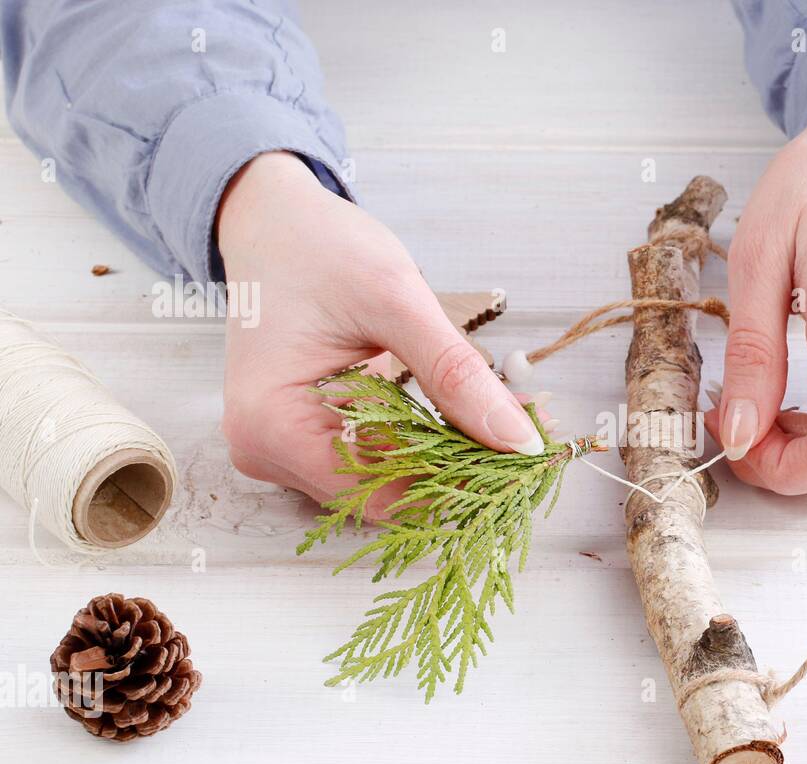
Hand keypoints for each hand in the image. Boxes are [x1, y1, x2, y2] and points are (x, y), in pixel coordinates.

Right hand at [216, 152, 542, 516]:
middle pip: (387, 492)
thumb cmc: (317, 247)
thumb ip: (455, 373)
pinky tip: (477, 411)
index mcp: (272, 427)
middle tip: (534, 433)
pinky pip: (380, 452)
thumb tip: (517, 440)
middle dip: (463, 466)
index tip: (523, 463)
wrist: (273, 221)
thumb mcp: (394, 301)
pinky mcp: (309, 436)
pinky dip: (430, 436)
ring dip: (453, 452)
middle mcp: (269, 452)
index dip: (458, 488)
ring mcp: (285, 448)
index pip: (382, 495)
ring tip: (517, 417)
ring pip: (390, 476)